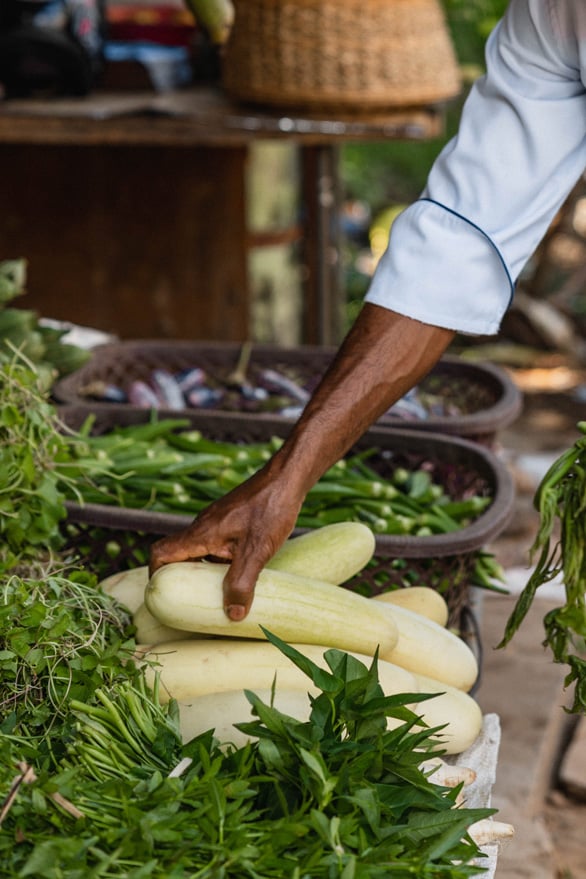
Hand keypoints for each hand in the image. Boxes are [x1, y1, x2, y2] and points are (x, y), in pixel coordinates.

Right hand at [150, 307, 452, 623]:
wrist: (289, 477)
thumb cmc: (271, 508)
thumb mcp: (257, 550)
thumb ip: (241, 582)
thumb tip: (232, 616)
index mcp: (201, 533)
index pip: (161, 554)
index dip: (156, 577)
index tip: (166, 598)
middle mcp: (203, 527)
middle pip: (179, 556)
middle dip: (184, 582)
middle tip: (197, 605)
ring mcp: (218, 523)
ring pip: (200, 552)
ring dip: (206, 574)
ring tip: (222, 596)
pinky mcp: (233, 521)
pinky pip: (217, 546)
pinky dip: (222, 563)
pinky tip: (245, 574)